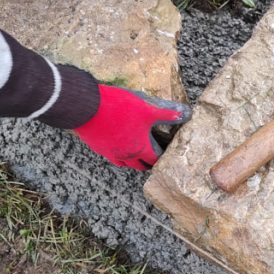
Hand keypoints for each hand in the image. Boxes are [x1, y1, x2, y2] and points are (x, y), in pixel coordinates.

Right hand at [73, 84, 190, 170]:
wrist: (87, 107)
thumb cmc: (119, 108)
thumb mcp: (148, 109)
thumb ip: (167, 113)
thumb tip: (186, 114)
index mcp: (140, 148)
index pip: (155, 159)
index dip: (162, 157)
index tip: (166, 154)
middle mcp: (125, 155)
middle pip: (139, 165)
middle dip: (148, 162)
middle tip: (153, 157)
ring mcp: (110, 153)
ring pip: (124, 162)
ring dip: (131, 160)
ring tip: (136, 152)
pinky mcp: (97, 146)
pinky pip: (110, 154)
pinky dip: (117, 152)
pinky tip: (117, 143)